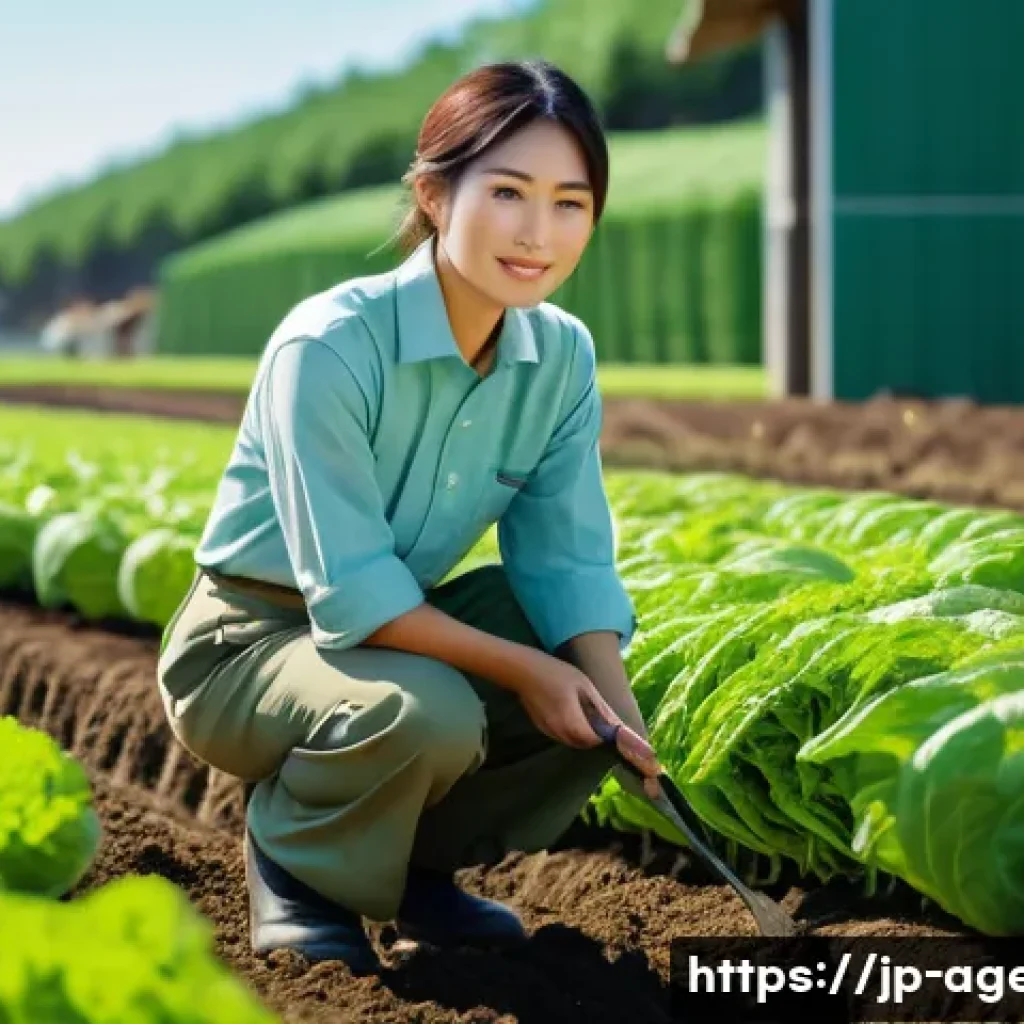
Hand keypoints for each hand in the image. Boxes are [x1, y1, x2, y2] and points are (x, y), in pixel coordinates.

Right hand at [513, 651, 663, 797]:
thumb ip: (601, 710)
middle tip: (615, 739)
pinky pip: (566, 736)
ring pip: (576, 742)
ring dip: (589, 737)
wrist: (521, 671)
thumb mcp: (584, 686)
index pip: (597, 741)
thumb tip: (619, 727)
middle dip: (602, 741)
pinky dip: (577, 732)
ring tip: (603, 730)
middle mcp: (560, 732)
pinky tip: (581, 720)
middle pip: (587, 744)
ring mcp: (550, 732)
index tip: (625, 748)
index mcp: (572, 722)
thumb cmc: (555, 673)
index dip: (613, 744)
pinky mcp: (544, 729)